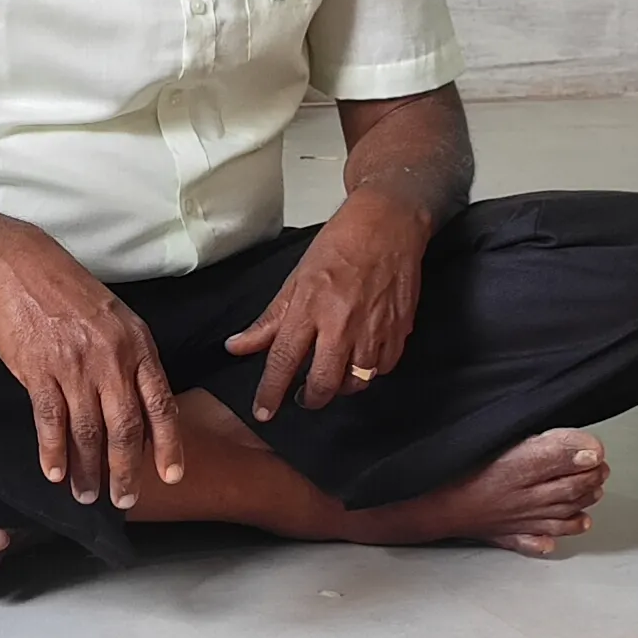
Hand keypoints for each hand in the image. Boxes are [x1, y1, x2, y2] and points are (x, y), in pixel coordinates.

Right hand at [0, 220, 184, 509]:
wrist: (19, 265)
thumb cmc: (69, 292)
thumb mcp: (116, 319)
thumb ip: (131, 362)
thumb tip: (142, 408)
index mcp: (137, 345)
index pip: (161, 404)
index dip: (168, 444)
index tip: (171, 475)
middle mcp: (111, 358)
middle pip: (125, 428)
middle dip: (126, 470)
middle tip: (124, 499)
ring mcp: (74, 365)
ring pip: (87, 431)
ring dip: (87, 470)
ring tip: (86, 495)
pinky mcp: (38, 369)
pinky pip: (50, 420)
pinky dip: (53, 451)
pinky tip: (54, 473)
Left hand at [225, 194, 431, 417]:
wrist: (388, 225)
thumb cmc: (339, 246)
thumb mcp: (296, 279)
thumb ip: (270, 320)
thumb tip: (237, 347)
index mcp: (310, 308)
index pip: (283, 360)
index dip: (270, 392)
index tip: (264, 412)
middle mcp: (342, 324)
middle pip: (324, 383)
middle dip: (311, 398)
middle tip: (305, 396)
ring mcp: (374, 329)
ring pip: (356, 382)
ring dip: (341, 386)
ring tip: (334, 374)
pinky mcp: (400, 330)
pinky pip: (384, 368)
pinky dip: (370, 371)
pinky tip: (361, 359)